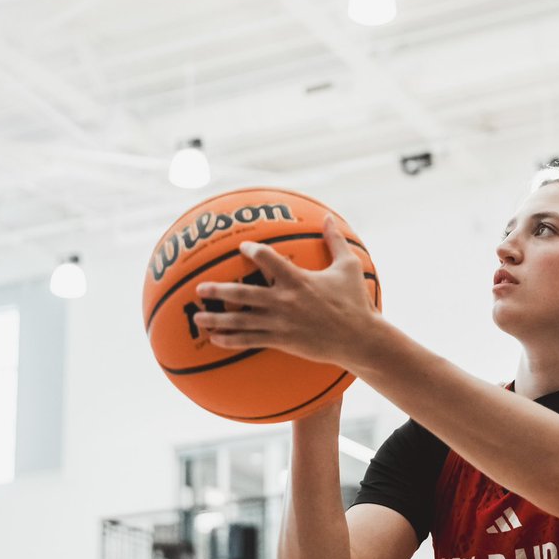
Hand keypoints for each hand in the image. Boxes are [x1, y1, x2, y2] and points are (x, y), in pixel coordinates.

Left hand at [193, 215, 378, 366]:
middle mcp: (284, 301)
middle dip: (218, 290)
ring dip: (217, 318)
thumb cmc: (355, 303)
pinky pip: (250, 340)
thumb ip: (335, 241)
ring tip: (198, 316)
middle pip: (243, 293)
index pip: (268, 259)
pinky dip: (231, 340)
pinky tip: (216, 339)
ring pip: (241, 320)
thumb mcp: (349, 268)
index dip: (252, 251)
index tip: (241, 247)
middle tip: (199, 288)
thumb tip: (329, 217)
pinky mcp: (282, 341)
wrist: (359, 339)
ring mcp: (281, 323)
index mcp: (298, 280)